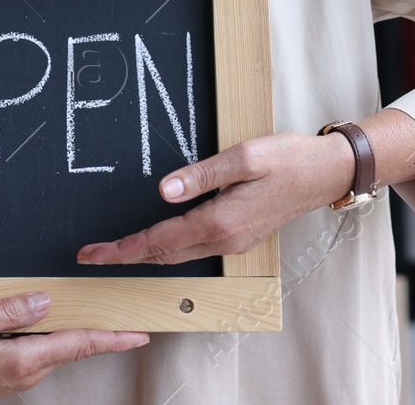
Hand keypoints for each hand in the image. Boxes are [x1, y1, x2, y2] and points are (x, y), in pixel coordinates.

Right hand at [0, 295, 147, 404]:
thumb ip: (8, 310)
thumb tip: (43, 300)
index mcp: (21, 359)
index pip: (78, 345)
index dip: (112, 338)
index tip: (139, 333)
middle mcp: (26, 372)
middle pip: (72, 346)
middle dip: (101, 331)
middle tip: (128, 316)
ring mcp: (17, 375)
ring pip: (55, 347)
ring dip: (74, 332)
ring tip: (94, 312)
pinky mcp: (7, 373)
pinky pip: (37, 350)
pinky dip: (51, 336)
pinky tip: (49, 320)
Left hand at [75, 130, 354, 265]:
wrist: (325, 174)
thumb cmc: (287, 159)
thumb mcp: (244, 157)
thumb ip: (201, 174)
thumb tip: (164, 190)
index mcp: (220, 221)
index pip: (158, 240)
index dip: (122, 249)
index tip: (92, 254)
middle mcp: (224, 240)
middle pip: (162, 255)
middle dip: (124, 257)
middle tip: (90, 257)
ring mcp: (232, 243)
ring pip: (177, 256)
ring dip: (143, 255)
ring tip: (113, 252)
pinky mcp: (237, 238)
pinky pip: (192, 250)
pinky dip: (165, 251)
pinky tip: (153, 243)